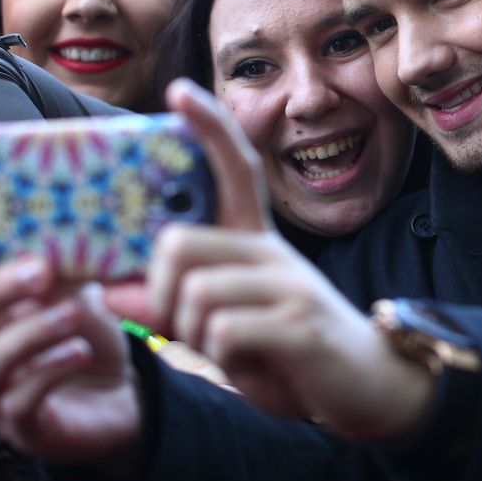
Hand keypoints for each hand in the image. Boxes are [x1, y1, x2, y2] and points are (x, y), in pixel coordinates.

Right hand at [0, 199, 142, 468]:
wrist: (121, 398)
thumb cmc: (85, 338)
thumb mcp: (78, 295)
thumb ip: (62, 273)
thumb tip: (61, 242)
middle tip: (41, 270)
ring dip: (31, 332)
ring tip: (72, 313)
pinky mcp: (21, 427)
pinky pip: (21, 400)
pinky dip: (50, 369)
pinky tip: (79, 351)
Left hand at [151, 80, 434, 439]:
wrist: (373, 389)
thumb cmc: (290, 355)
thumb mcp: (225, 328)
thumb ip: (173, 307)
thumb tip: (107, 293)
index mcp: (257, 243)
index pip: (234, 168)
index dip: (208, 127)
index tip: (177, 91)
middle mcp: (274, 253)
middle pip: (180, 243)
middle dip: (159, 295)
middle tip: (180, 326)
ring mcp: (290, 286)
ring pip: (196, 293)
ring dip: (194, 335)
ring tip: (229, 352)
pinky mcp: (301, 325)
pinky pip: (225, 331)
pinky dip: (224, 358)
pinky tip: (253, 364)